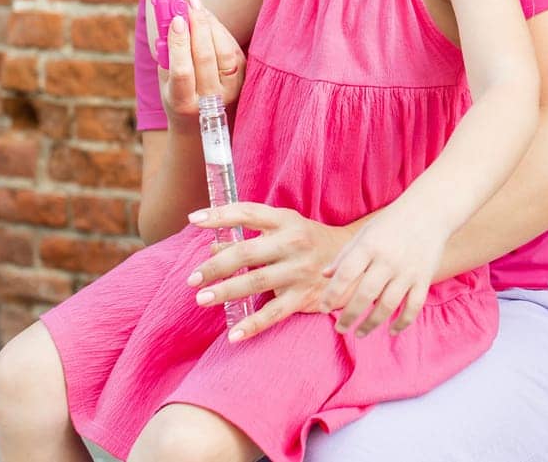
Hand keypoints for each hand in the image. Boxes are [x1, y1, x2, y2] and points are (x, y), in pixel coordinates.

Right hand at [160, 0, 244, 129]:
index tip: (175, 20)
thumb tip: (170, 20)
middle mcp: (211, 100)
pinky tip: (209, 19)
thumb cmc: (176, 96)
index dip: (180, 45)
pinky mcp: (244, 79)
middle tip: (189, 3)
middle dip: (198, 26)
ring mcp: (231, 90)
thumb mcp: (165, 83)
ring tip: (197, 6)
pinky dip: (220, 31)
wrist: (201, 123)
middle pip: (207, 57)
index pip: (183, 71)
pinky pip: (232, 49)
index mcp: (184, 103)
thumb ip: (167, 56)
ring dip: (211, 25)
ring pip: (224, 51)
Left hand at [185, 203, 351, 341]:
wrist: (355, 260)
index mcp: (286, 221)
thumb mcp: (285, 229)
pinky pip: (274, 312)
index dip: (220, 215)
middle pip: (247, 252)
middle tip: (192, 279)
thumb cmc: (310, 241)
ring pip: (256, 281)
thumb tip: (212, 248)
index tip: (195, 218)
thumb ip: (250, 237)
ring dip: (226, 291)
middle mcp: (293, 243)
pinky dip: (253, 324)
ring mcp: (299, 270)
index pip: (248, 213)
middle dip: (216, 267)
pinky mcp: (304, 295)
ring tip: (202, 299)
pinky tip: (234, 335)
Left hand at [320, 199, 449, 337]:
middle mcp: (388, 260)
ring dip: (372, 323)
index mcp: (369, 246)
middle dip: (349, 316)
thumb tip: (325, 276)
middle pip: (365, 295)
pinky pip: (413, 306)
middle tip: (340, 328)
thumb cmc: (392, 222)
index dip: (332, 294)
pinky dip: (403, 322)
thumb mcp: (365, 232)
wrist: (430, 211)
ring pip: (388, 305)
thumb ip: (345, 255)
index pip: (346, 274)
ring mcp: (408, 271)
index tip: (323, 308)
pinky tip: (391, 330)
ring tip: (360, 333)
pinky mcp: (424, 278)